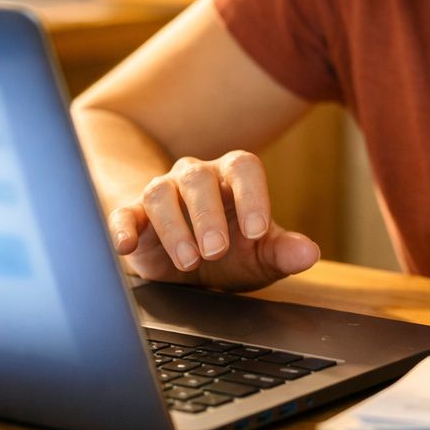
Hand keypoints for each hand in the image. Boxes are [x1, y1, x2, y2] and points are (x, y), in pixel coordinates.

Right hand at [107, 151, 319, 290]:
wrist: (187, 260)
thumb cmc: (231, 250)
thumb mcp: (260, 255)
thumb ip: (282, 252)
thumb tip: (309, 253)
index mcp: (232, 177)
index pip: (244, 168)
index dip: (252, 196)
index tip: (257, 232)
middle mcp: (196, 177)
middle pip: (198, 179)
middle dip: (207, 215)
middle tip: (216, 251)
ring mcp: (162, 192)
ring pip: (160, 193)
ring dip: (173, 227)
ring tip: (189, 262)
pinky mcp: (132, 215)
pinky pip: (123, 213)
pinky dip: (121, 227)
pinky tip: (126, 246)